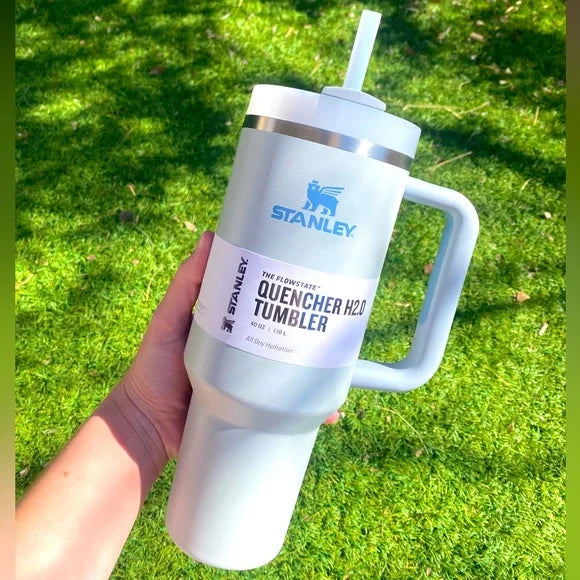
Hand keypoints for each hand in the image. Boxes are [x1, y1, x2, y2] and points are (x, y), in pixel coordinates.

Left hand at [113, 231, 340, 469]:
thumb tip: (209, 238)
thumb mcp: (168, 321)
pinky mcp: (253, 410)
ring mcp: (252, 382)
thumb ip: (186, 285)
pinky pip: (285, 407)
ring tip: (342, 370)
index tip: (314, 279)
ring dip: (317, 373)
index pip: (264, 303)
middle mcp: (246, 352)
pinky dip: (308, 410)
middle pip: (285, 338)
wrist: (146, 430)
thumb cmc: (152, 370)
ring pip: (292, 374)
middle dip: (311, 334)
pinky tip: (330, 411)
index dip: (287, 292)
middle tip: (336, 325)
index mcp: (231, 326)